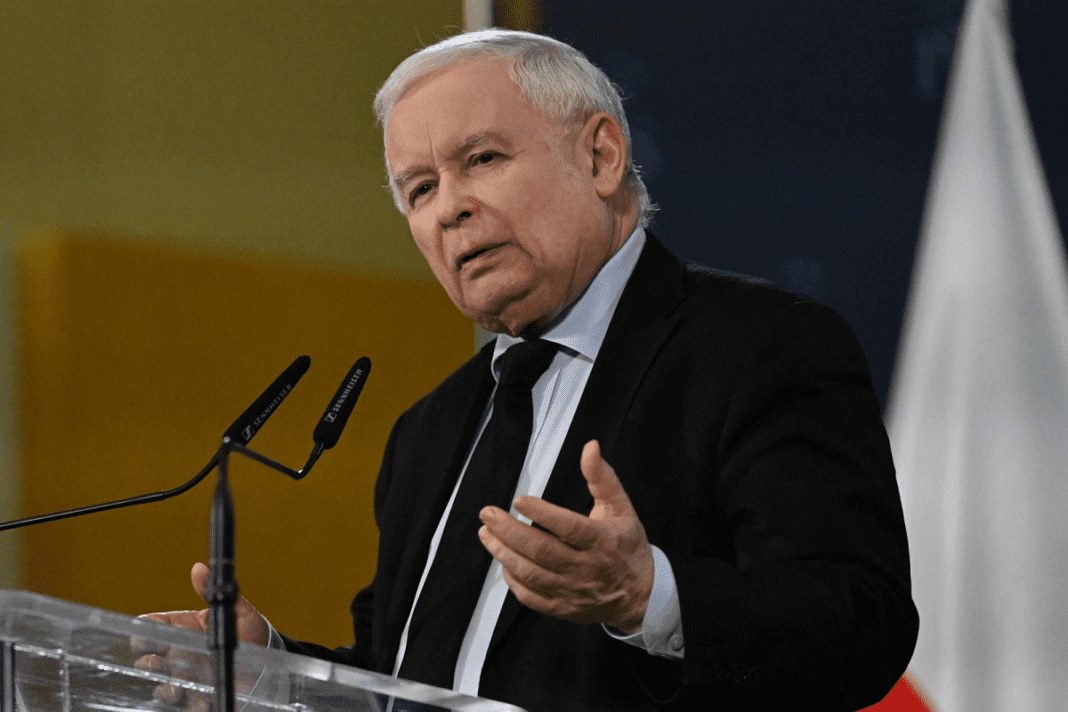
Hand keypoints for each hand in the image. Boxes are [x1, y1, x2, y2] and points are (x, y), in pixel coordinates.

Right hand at [131, 563, 269, 707]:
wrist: (270, 657)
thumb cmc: (250, 631)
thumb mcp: (237, 610)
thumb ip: (216, 591)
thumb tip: (199, 568)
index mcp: (181, 630)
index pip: (148, 630)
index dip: (141, 633)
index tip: (148, 637)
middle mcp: (178, 656)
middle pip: (145, 661)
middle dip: (146, 664)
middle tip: (160, 664)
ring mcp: (186, 678)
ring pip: (159, 687)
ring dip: (163, 690)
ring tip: (177, 690)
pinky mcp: (199, 698)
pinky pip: (185, 707)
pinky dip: (188, 707)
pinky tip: (200, 704)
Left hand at [478, 439, 654, 632]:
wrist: (640, 597)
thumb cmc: (628, 548)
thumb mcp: (621, 508)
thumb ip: (602, 477)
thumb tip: (590, 447)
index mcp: (602, 541)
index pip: (569, 528)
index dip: (543, 514)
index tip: (519, 500)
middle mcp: (586, 568)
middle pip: (542, 551)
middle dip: (509, 531)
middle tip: (488, 514)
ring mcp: (572, 590)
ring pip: (532, 574)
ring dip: (504, 553)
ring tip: (486, 534)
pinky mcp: (563, 608)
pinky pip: (531, 597)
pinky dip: (513, 580)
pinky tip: (503, 561)